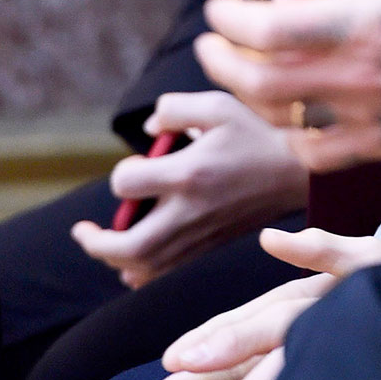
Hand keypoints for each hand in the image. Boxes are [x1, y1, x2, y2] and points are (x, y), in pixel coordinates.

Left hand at [71, 91, 307, 289]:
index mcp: (189, 173)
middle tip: (83, 232)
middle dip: (96, 244)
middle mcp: (189, 211)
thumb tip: (149, 128)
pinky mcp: (209, 249)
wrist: (297, 173)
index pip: (126, 183)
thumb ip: (175, 108)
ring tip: (106, 243)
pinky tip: (134, 261)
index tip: (139, 165)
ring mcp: (199, 236)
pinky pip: (165, 275)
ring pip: (143, 269)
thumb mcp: (218, 105)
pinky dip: (141, 273)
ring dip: (116, 261)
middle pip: (128, 248)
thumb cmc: (256, 134)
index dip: (122, 174)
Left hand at [193, 0, 380, 171]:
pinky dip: (289, 137)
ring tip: (237, 73)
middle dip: (221, 61)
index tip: (220, 10)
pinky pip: (316, 154)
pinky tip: (287, 118)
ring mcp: (367, 119)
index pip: (264, 31)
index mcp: (361, 24)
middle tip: (208, 43)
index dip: (228, 22)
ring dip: (246, 96)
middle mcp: (354, 77)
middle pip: (257, 80)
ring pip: (280, 119)